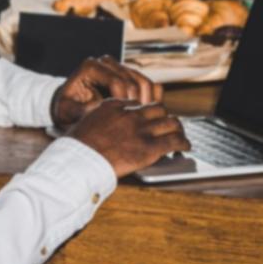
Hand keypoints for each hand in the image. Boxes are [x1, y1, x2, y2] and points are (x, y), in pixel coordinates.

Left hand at [50, 56, 162, 128]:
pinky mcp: (131, 76)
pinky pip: (151, 85)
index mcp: (91, 67)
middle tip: (135, 125)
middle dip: (136, 105)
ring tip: (142, 123)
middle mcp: (107, 63)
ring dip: (148, 104)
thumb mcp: (68, 111)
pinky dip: (153, 100)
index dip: (123, 102)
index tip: (122, 121)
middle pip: (133, 81)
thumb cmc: (67, 109)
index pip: (116, 81)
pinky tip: (147, 117)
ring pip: (145, 82)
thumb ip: (82, 110)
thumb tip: (101, 110)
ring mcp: (121, 68)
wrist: (70, 106)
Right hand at [68, 100, 190, 177]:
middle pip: (158, 109)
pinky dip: (183, 143)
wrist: (79, 160)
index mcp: (114, 106)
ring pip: (170, 122)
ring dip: (178, 128)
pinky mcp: (149, 148)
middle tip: (167, 125)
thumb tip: (100, 125)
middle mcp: (131, 114)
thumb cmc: (76, 147)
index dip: (146, 111)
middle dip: (164, 117)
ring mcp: (141, 130)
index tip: (148, 117)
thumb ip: (98, 120)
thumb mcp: (84, 123)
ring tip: (180, 134)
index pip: (138, 103)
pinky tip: (185, 146)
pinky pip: (174, 141)